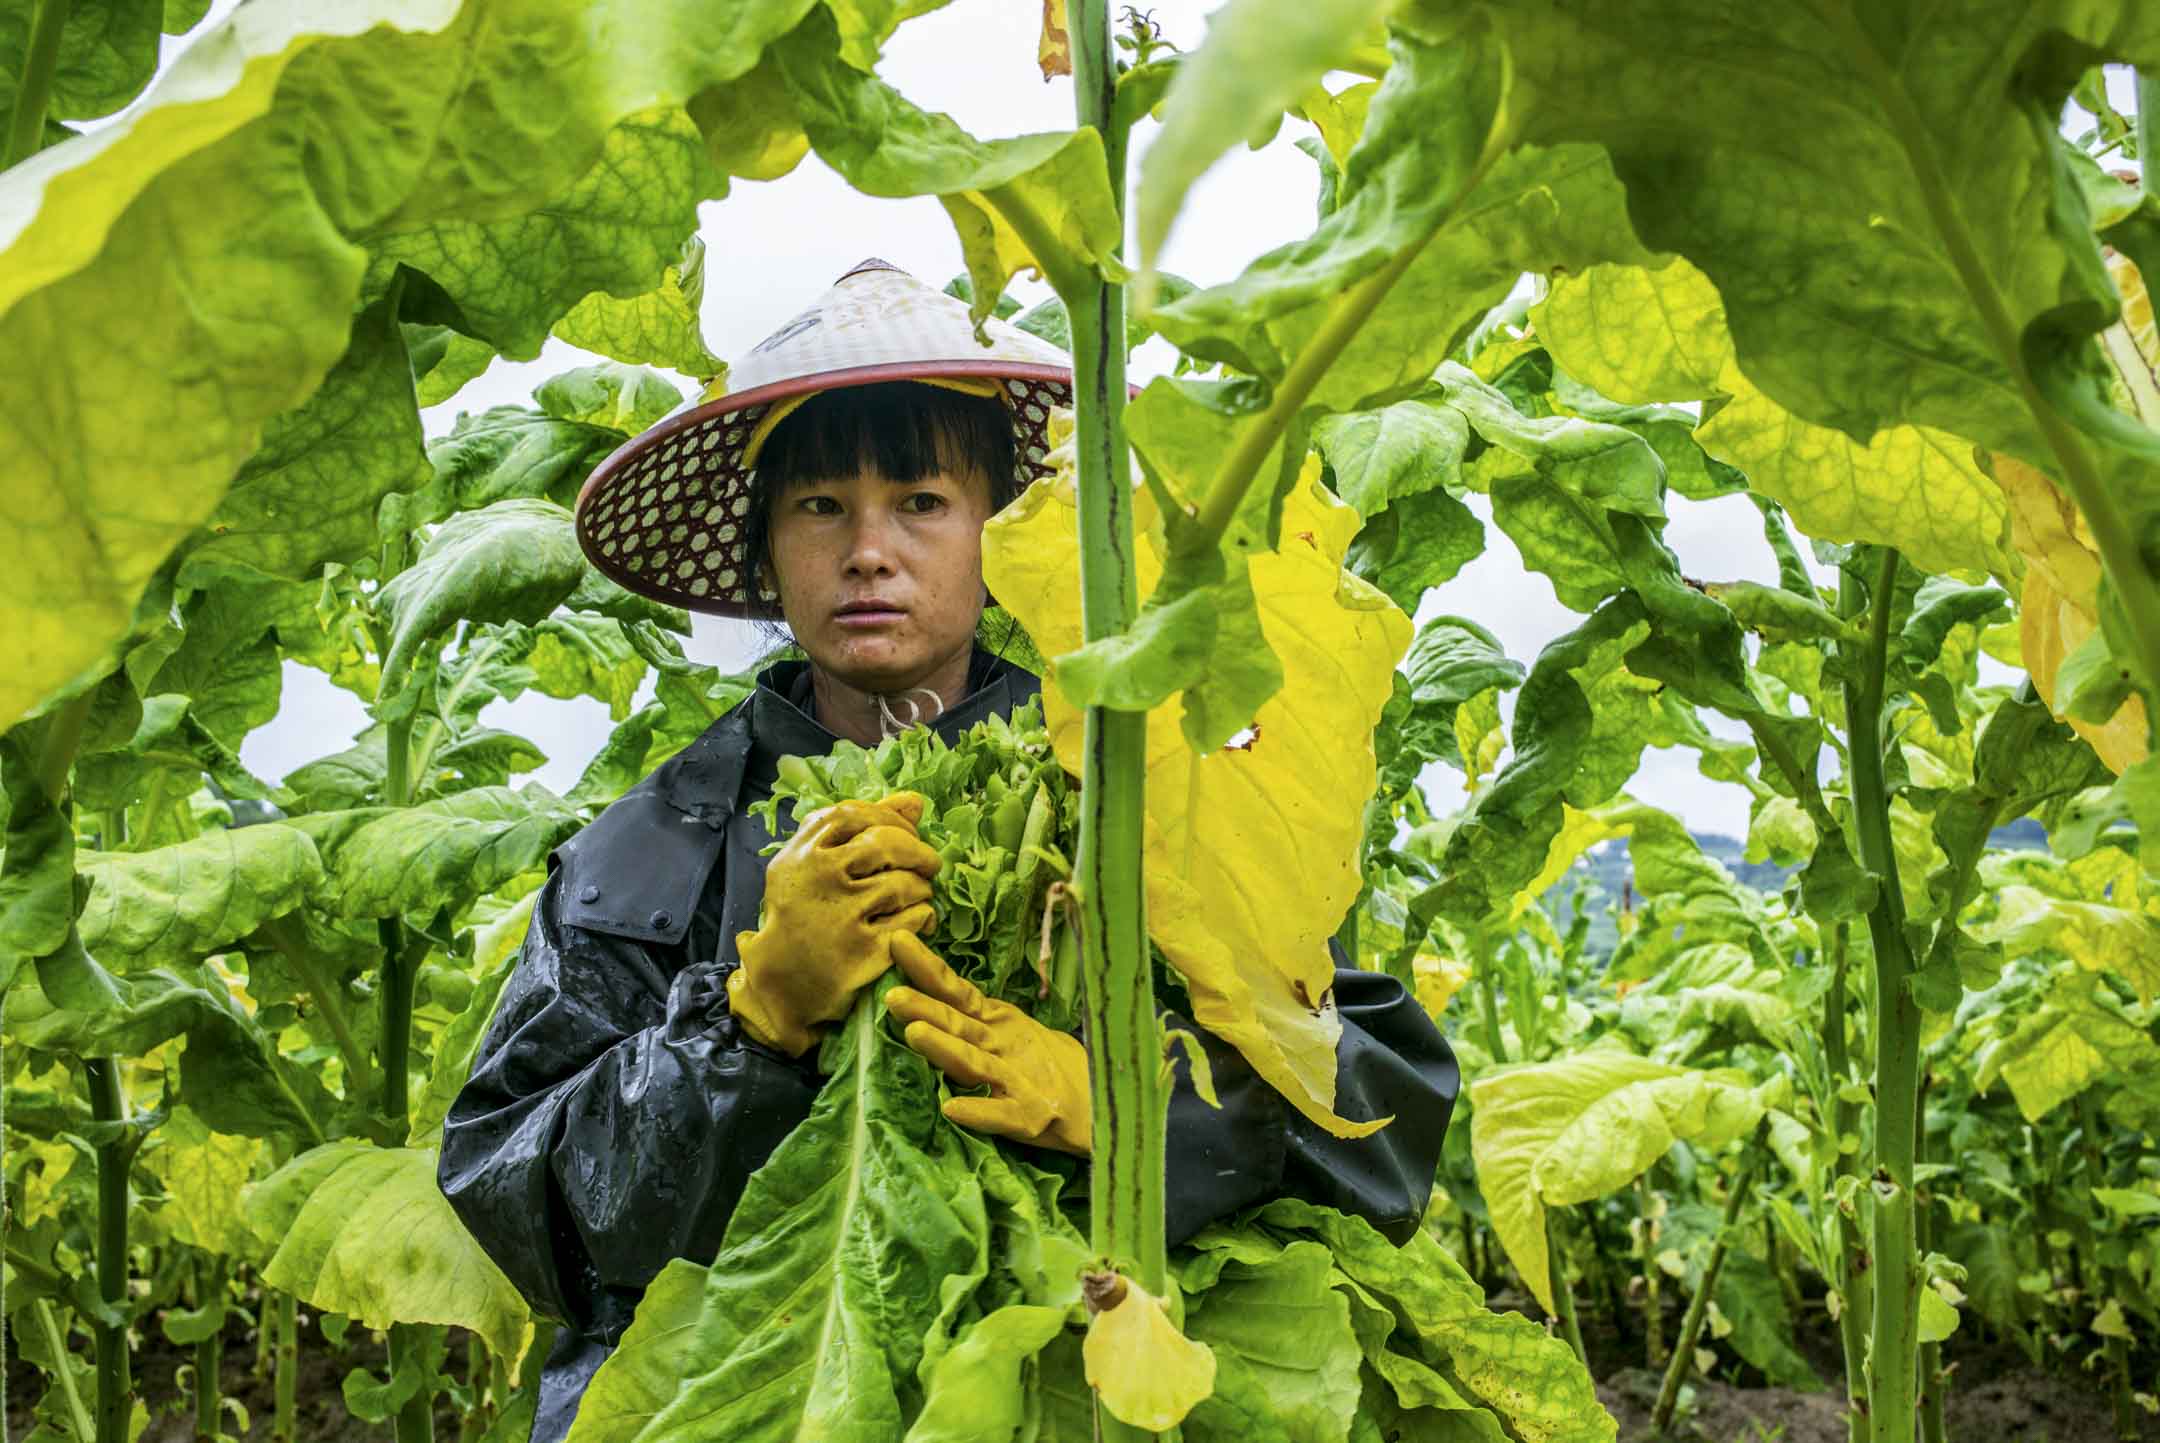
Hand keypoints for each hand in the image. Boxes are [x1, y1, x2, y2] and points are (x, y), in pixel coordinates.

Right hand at [728, 792, 939, 1056]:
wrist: (781, 983)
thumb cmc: (799, 916)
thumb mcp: (810, 866)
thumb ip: (857, 828)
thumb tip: (914, 800)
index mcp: (803, 855)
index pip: (855, 815)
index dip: (889, 819)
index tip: (904, 832)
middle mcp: (822, 879)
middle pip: (888, 843)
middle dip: (918, 850)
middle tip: (927, 864)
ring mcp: (844, 915)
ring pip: (907, 883)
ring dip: (922, 887)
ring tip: (918, 895)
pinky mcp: (865, 950)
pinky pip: (915, 919)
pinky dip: (924, 916)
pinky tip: (919, 922)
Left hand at [884, 930, 1091, 1155]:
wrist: (1105, 1099)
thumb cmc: (1046, 1064)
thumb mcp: (1009, 1031)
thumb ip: (970, 1019)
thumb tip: (916, 1000)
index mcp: (997, 1021)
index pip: (956, 991)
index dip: (927, 969)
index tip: (896, 942)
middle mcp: (1003, 1044)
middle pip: (959, 1023)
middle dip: (926, 1008)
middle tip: (892, 996)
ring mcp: (1018, 1079)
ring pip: (975, 1062)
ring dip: (945, 1049)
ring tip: (914, 1035)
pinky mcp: (1030, 1116)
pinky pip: (1000, 1115)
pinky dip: (979, 1111)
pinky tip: (953, 1110)